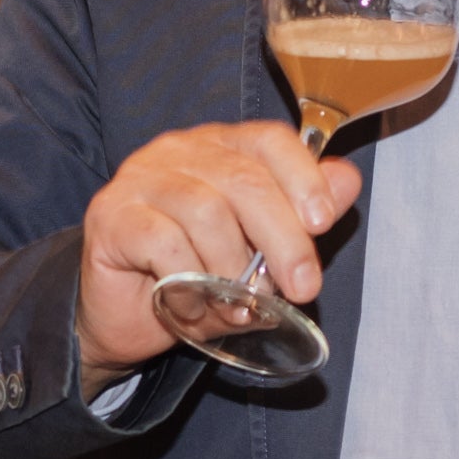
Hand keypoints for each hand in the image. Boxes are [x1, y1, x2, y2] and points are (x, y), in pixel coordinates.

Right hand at [75, 124, 360, 380]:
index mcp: (222, 147)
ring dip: (231, 269)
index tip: (322, 224)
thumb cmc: (198, 276)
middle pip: (244, 180)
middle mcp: (180, 151)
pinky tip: (194, 306)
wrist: (124, 317)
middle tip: (303, 288)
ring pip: (206, 211)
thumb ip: (301, 218)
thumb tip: (347, 182)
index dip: (303, 179)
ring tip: (237, 305)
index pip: (270, 141)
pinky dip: (189, 282)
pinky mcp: (111, 215)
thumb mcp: (259, 254)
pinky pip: (162, 242)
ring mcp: (140, 178)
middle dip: (283, 239)